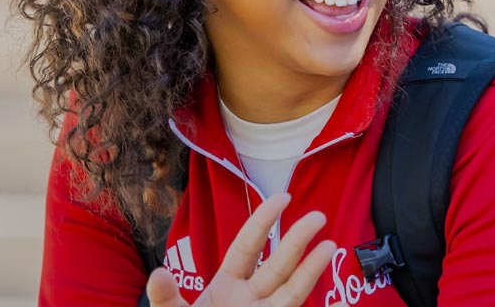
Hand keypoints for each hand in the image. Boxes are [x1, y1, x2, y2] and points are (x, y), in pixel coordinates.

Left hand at [145, 193, 345, 306]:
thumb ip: (167, 298)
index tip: (283, 198)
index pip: (249, 246)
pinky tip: (338, 301)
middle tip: (318, 217)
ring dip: (312, 271)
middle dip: (297, 240)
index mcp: (226, 286)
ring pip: (292, 291)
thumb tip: (157, 275)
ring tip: (330, 247)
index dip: (265, 221)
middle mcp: (250, 299)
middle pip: (278, 265)